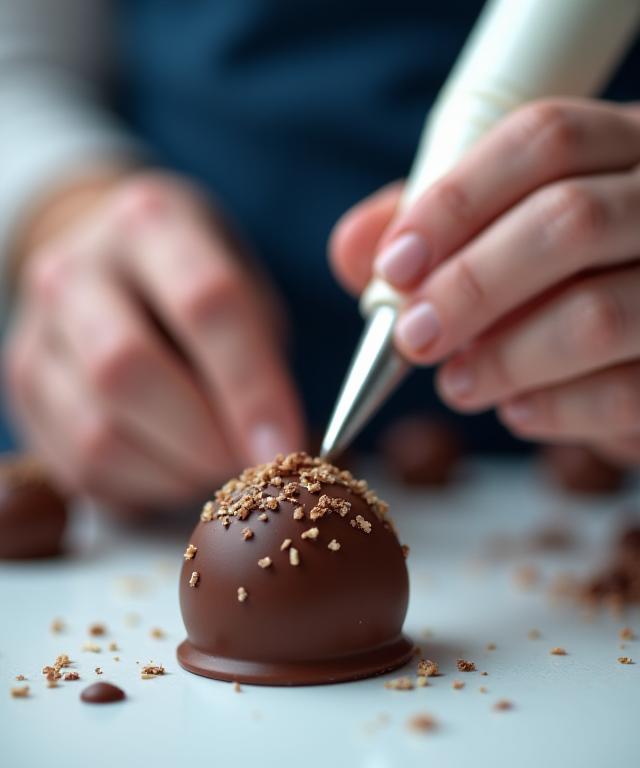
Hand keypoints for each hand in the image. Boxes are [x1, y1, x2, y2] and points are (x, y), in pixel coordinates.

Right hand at [4, 171, 302, 508]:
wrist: (110, 268)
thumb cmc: (196, 283)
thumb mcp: (244, 288)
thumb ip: (261, 354)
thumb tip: (282, 447)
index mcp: (151, 223)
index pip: (206, 303)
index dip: (251, 387)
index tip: (287, 445)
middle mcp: (76, 269)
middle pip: (128, 369)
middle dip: (202, 439)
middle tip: (250, 464)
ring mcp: (36, 331)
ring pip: (97, 432)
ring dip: (173, 472)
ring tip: (215, 465)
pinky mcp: (24, 387)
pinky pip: (78, 466)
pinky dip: (140, 487)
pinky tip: (173, 470)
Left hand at [331, 98, 639, 464]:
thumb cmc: (570, 279)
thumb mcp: (505, 235)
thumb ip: (436, 230)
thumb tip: (354, 247)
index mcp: (622, 147)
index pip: (543, 141)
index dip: (456, 202)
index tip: (394, 265)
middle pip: (569, 220)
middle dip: (469, 286)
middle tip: (412, 337)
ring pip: (596, 315)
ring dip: (503, 359)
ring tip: (455, 384)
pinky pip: (624, 395)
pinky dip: (554, 410)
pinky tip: (517, 409)